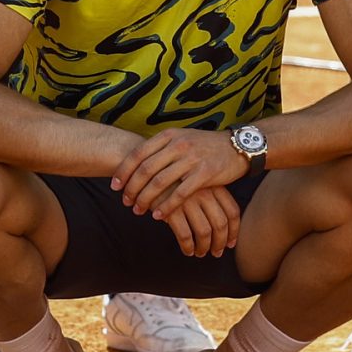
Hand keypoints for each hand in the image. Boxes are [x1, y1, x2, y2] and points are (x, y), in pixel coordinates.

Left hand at [111, 126, 248, 217]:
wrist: (236, 147)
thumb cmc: (205, 146)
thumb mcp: (181, 138)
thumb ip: (161, 148)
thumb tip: (137, 163)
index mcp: (169, 136)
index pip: (138, 153)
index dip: (124, 171)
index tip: (114, 185)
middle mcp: (178, 145)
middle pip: (146, 169)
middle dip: (132, 188)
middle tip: (125, 202)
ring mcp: (191, 159)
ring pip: (160, 183)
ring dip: (146, 199)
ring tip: (138, 210)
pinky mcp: (205, 174)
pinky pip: (180, 194)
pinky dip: (166, 206)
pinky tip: (159, 216)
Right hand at [157, 184, 242, 257]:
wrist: (147, 169)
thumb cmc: (175, 180)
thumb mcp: (197, 182)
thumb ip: (211, 196)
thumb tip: (223, 224)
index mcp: (213, 185)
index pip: (232, 211)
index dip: (234, 231)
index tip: (230, 244)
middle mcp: (204, 192)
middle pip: (220, 224)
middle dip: (220, 243)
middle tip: (216, 253)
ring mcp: (188, 200)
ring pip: (204, 232)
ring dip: (204, 247)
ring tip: (200, 253)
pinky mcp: (171, 209)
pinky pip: (185, 235)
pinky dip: (188, 247)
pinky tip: (187, 250)